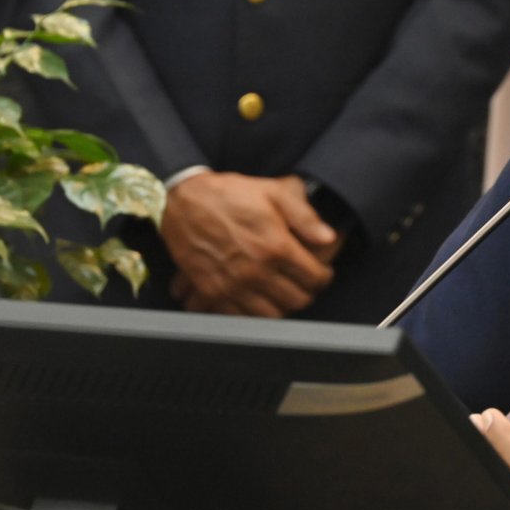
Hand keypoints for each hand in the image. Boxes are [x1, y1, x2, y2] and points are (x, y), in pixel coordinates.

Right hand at [160, 172, 337, 317]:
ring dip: (281, 306)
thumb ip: (305, 216)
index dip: (324, 277)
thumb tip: (328, 237)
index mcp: (276, 247)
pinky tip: (255, 300)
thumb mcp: (272, 192)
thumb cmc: (228, 194)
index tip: (321, 273)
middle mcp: (257, 271)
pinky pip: (240, 317)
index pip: (314, 278)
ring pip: (272, 315)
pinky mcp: (212, 292)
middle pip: (297, 301)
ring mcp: (233, 285)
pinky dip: (251, 314)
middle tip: (303, 283)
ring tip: (281, 293)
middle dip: (306, 292)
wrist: (182, 201)